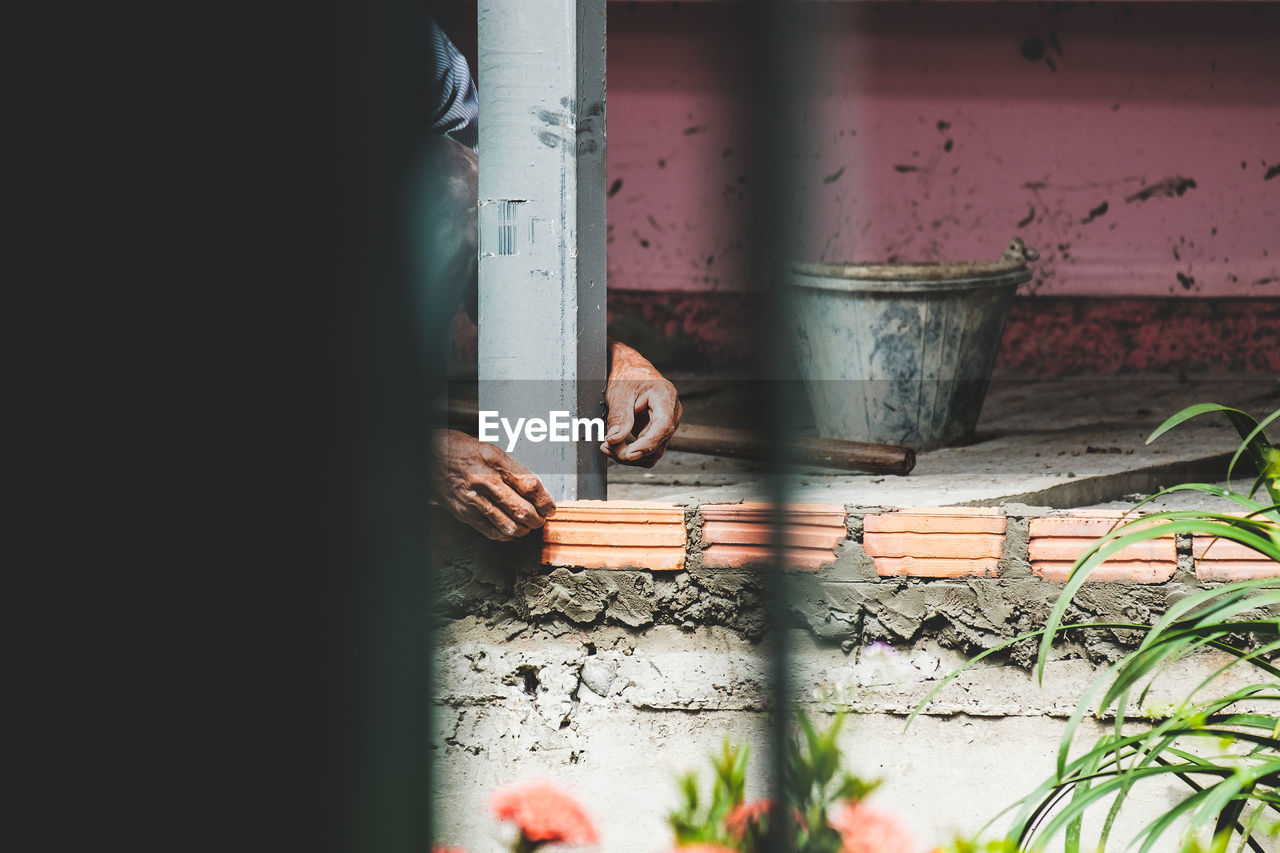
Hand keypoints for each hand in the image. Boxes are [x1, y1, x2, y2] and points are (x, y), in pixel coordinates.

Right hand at [433, 429, 555, 539]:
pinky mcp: (464, 513)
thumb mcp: (492, 451)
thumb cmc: (461, 450)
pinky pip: (490, 531)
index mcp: (496, 462)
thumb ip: (513, 469)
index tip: (550, 507)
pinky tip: (509, 531)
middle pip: (522, 509)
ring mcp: (474, 500)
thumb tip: (535, 490)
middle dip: (537, 519)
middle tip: (541, 519)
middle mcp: (486, 481)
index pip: (530, 485)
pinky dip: (504, 535)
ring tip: (527, 526)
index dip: (545, 500)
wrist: (429, 455)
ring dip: (523, 530)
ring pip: (508, 525)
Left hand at [600, 341, 681, 467]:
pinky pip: (648, 450)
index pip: (663, 426)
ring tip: (609, 447)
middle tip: (608, 448)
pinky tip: (617, 447)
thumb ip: (619, 416)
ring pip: (654, 452)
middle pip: (658, 443)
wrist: (630, 369)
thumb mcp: (620, 393)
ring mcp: (665, 424)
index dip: (647, 443)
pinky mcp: (656, 432)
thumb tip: (615, 439)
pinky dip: (633, 453)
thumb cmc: (628, 375)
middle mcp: (671, 413)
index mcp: (665, 397)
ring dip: (631, 455)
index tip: (630, 453)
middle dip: (632, 452)